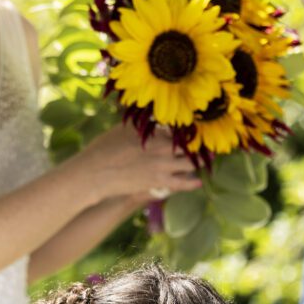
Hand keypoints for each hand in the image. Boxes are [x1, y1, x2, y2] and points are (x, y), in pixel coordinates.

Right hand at [77, 124, 200, 204]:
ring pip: (191, 163)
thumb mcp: (124, 129)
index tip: (199, 128)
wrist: (96, 173)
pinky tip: (199, 182)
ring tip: (204, 161)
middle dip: (200, 145)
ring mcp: (163, 165)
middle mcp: (164, 146)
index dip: (192, 129)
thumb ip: (142, 125)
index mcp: (156, 129)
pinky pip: (182, 183)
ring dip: (198, 162)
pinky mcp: (158, 182)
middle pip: (192, 144)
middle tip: (207, 146)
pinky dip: (192, 183)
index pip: (182, 127)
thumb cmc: (105, 148)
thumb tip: (151, 120)